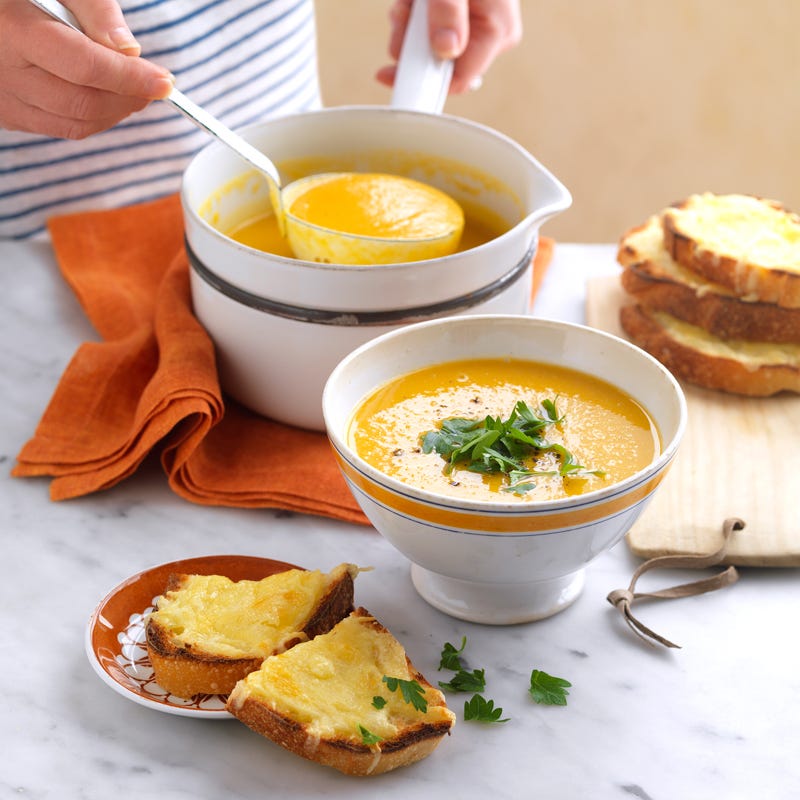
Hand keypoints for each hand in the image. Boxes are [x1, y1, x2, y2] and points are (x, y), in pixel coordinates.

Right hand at [0, 0, 173, 138]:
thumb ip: (95, 10)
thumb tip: (129, 50)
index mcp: (14, 30)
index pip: (86, 66)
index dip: (131, 78)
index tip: (165, 82)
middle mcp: (5, 72)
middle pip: (84, 102)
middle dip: (129, 98)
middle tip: (153, 85)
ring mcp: (6, 99)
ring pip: (77, 123)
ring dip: (116, 112)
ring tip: (131, 89)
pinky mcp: (10, 115)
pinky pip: (62, 129)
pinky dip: (94, 118)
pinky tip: (105, 97)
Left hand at [376, 0, 521, 93]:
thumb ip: (448, 11)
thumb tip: (445, 50)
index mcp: (498, 30)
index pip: (459, 79)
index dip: (421, 80)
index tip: (386, 74)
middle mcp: (489, 34)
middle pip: (438, 64)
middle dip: (411, 43)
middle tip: (403, 14)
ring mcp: (473, 27)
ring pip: (427, 49)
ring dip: (407, 25)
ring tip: (411, 1)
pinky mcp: (457, 19)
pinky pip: (425, 32)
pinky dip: (411, 16)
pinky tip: (413, 0)